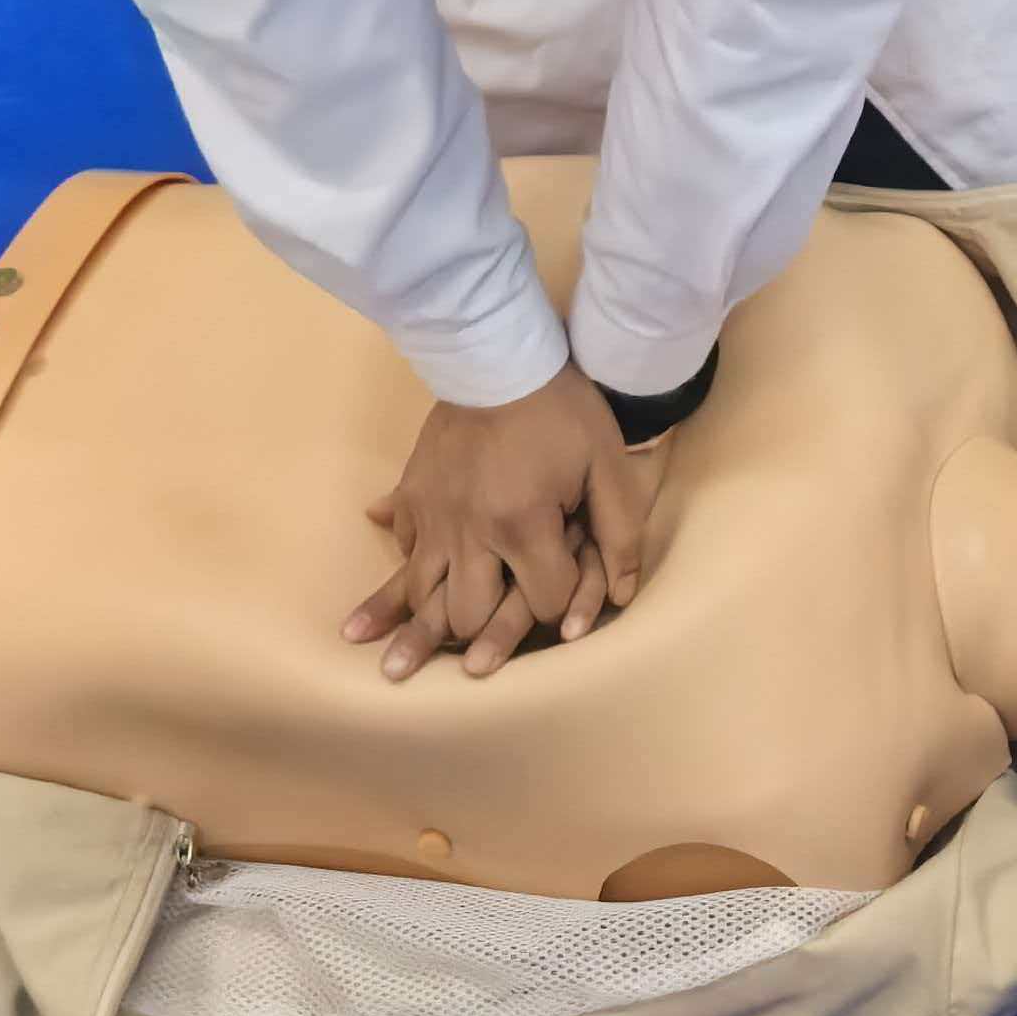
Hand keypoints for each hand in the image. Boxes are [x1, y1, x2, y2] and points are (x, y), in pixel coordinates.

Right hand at [344, 369, 658, 683]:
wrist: (498, 352)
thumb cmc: (562, 409)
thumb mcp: (608, 464)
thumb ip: (619, 532)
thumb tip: (623, 595)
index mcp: (523, 524)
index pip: (544, 602)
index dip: (564, 608)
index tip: (568, 598)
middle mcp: (470, 531)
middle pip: (469, 614)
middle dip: (483, 636)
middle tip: (476, 658)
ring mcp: (433, 513)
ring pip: (420, 592)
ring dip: (418, 624)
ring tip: (396, 663)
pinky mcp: (411, 494)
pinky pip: (403, 548)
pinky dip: (405, 571)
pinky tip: (392, 592)